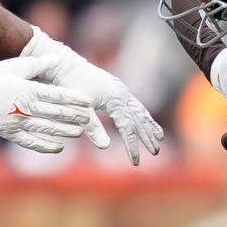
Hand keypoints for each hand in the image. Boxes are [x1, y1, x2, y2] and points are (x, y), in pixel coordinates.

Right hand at [0, 55, 94, 153]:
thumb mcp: (15, 65)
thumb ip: (38, 64)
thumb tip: (57, 59)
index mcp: (28, 89)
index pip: (58, 95)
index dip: (75, 100)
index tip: (89, 103)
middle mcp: (25, 107)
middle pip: (56, 113)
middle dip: (75, 116)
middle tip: (90, 118)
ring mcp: (18, 122)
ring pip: (47, 129)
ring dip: (66, 131)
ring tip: (80, 132)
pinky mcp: (10, 133)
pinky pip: (31, 142)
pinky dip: (46, 146)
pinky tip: (59, 148)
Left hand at [24, 28, 163, 164]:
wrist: (67, 65)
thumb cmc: (70, 86)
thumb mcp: (79, 109)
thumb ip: (92, 127)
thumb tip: (106, 147)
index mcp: (115, 99)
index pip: (128, 127)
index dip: (132, 145)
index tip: (135, 161)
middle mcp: (122, 94)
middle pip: (139, 119)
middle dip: (147, 137)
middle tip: (155, 153)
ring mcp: (122, 91)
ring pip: (140, 111)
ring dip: (149, 126)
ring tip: (159, 138)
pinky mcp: (118, 89)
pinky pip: (135, 104)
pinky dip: (143, 115)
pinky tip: (146, 121)